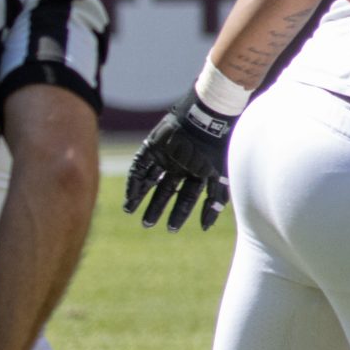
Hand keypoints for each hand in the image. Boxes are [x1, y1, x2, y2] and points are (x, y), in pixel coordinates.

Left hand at [124, 91, 234, 230]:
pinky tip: (130, 196)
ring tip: (129, 211)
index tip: (170, 228)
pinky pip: (139, 166)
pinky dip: (134, 182)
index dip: (179, 214)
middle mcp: (181, 166)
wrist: (206, 120)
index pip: (186, 197)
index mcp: (197, 173)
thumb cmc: (216, 149)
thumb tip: (205, 227)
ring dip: (140, 196)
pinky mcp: (152, 147)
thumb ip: (215, 200)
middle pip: (167, 191)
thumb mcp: (220, 177)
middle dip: (157, 208)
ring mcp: (166, 156)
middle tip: (147, 224)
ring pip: (150, 180)